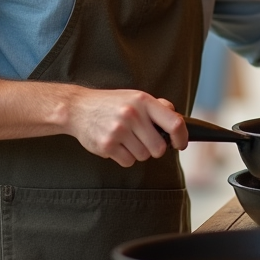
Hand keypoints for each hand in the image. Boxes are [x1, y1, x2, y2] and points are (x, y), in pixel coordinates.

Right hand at [65, 89, 187, 167]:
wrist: (78, 108)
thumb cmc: (111, 104)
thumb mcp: (135, 97)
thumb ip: (157, 106)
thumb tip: (177, 118)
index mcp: (143, 101)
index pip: (174, 123)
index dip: (182, 137)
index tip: (181, 144)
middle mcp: (132, 115)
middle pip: (159, 148)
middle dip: (155, 148)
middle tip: (144, 140)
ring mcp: (118, 130)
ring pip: (144, 156)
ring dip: (138, 152)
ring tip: (126, 139)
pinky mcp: (106, 145)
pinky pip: (128, 162)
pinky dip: (125, 157)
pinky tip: (116, 144)